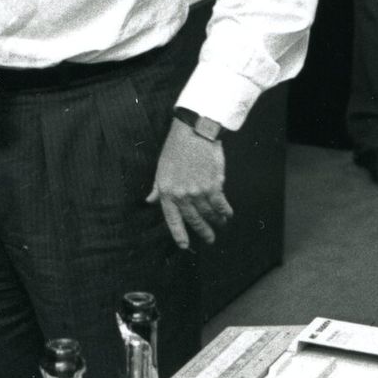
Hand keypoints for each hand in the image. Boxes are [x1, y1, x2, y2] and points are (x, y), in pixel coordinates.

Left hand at [148, 120, 231, 248]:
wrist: (194, 131)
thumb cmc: (176, 147)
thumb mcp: (161, 168)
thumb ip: (156, 187)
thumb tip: (149, 200)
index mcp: (166, 192)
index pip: (172, 219)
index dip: (179, 234)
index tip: (184, 245)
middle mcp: (182, 195)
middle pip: (194, 219)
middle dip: (203, 231)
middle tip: (210, 239)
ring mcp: (198, 192)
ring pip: (209, 213)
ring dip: (216, 221)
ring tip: (221, 224)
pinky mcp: (213, 186)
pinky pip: (221, 204)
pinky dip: (226, 211)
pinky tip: (229, 214)